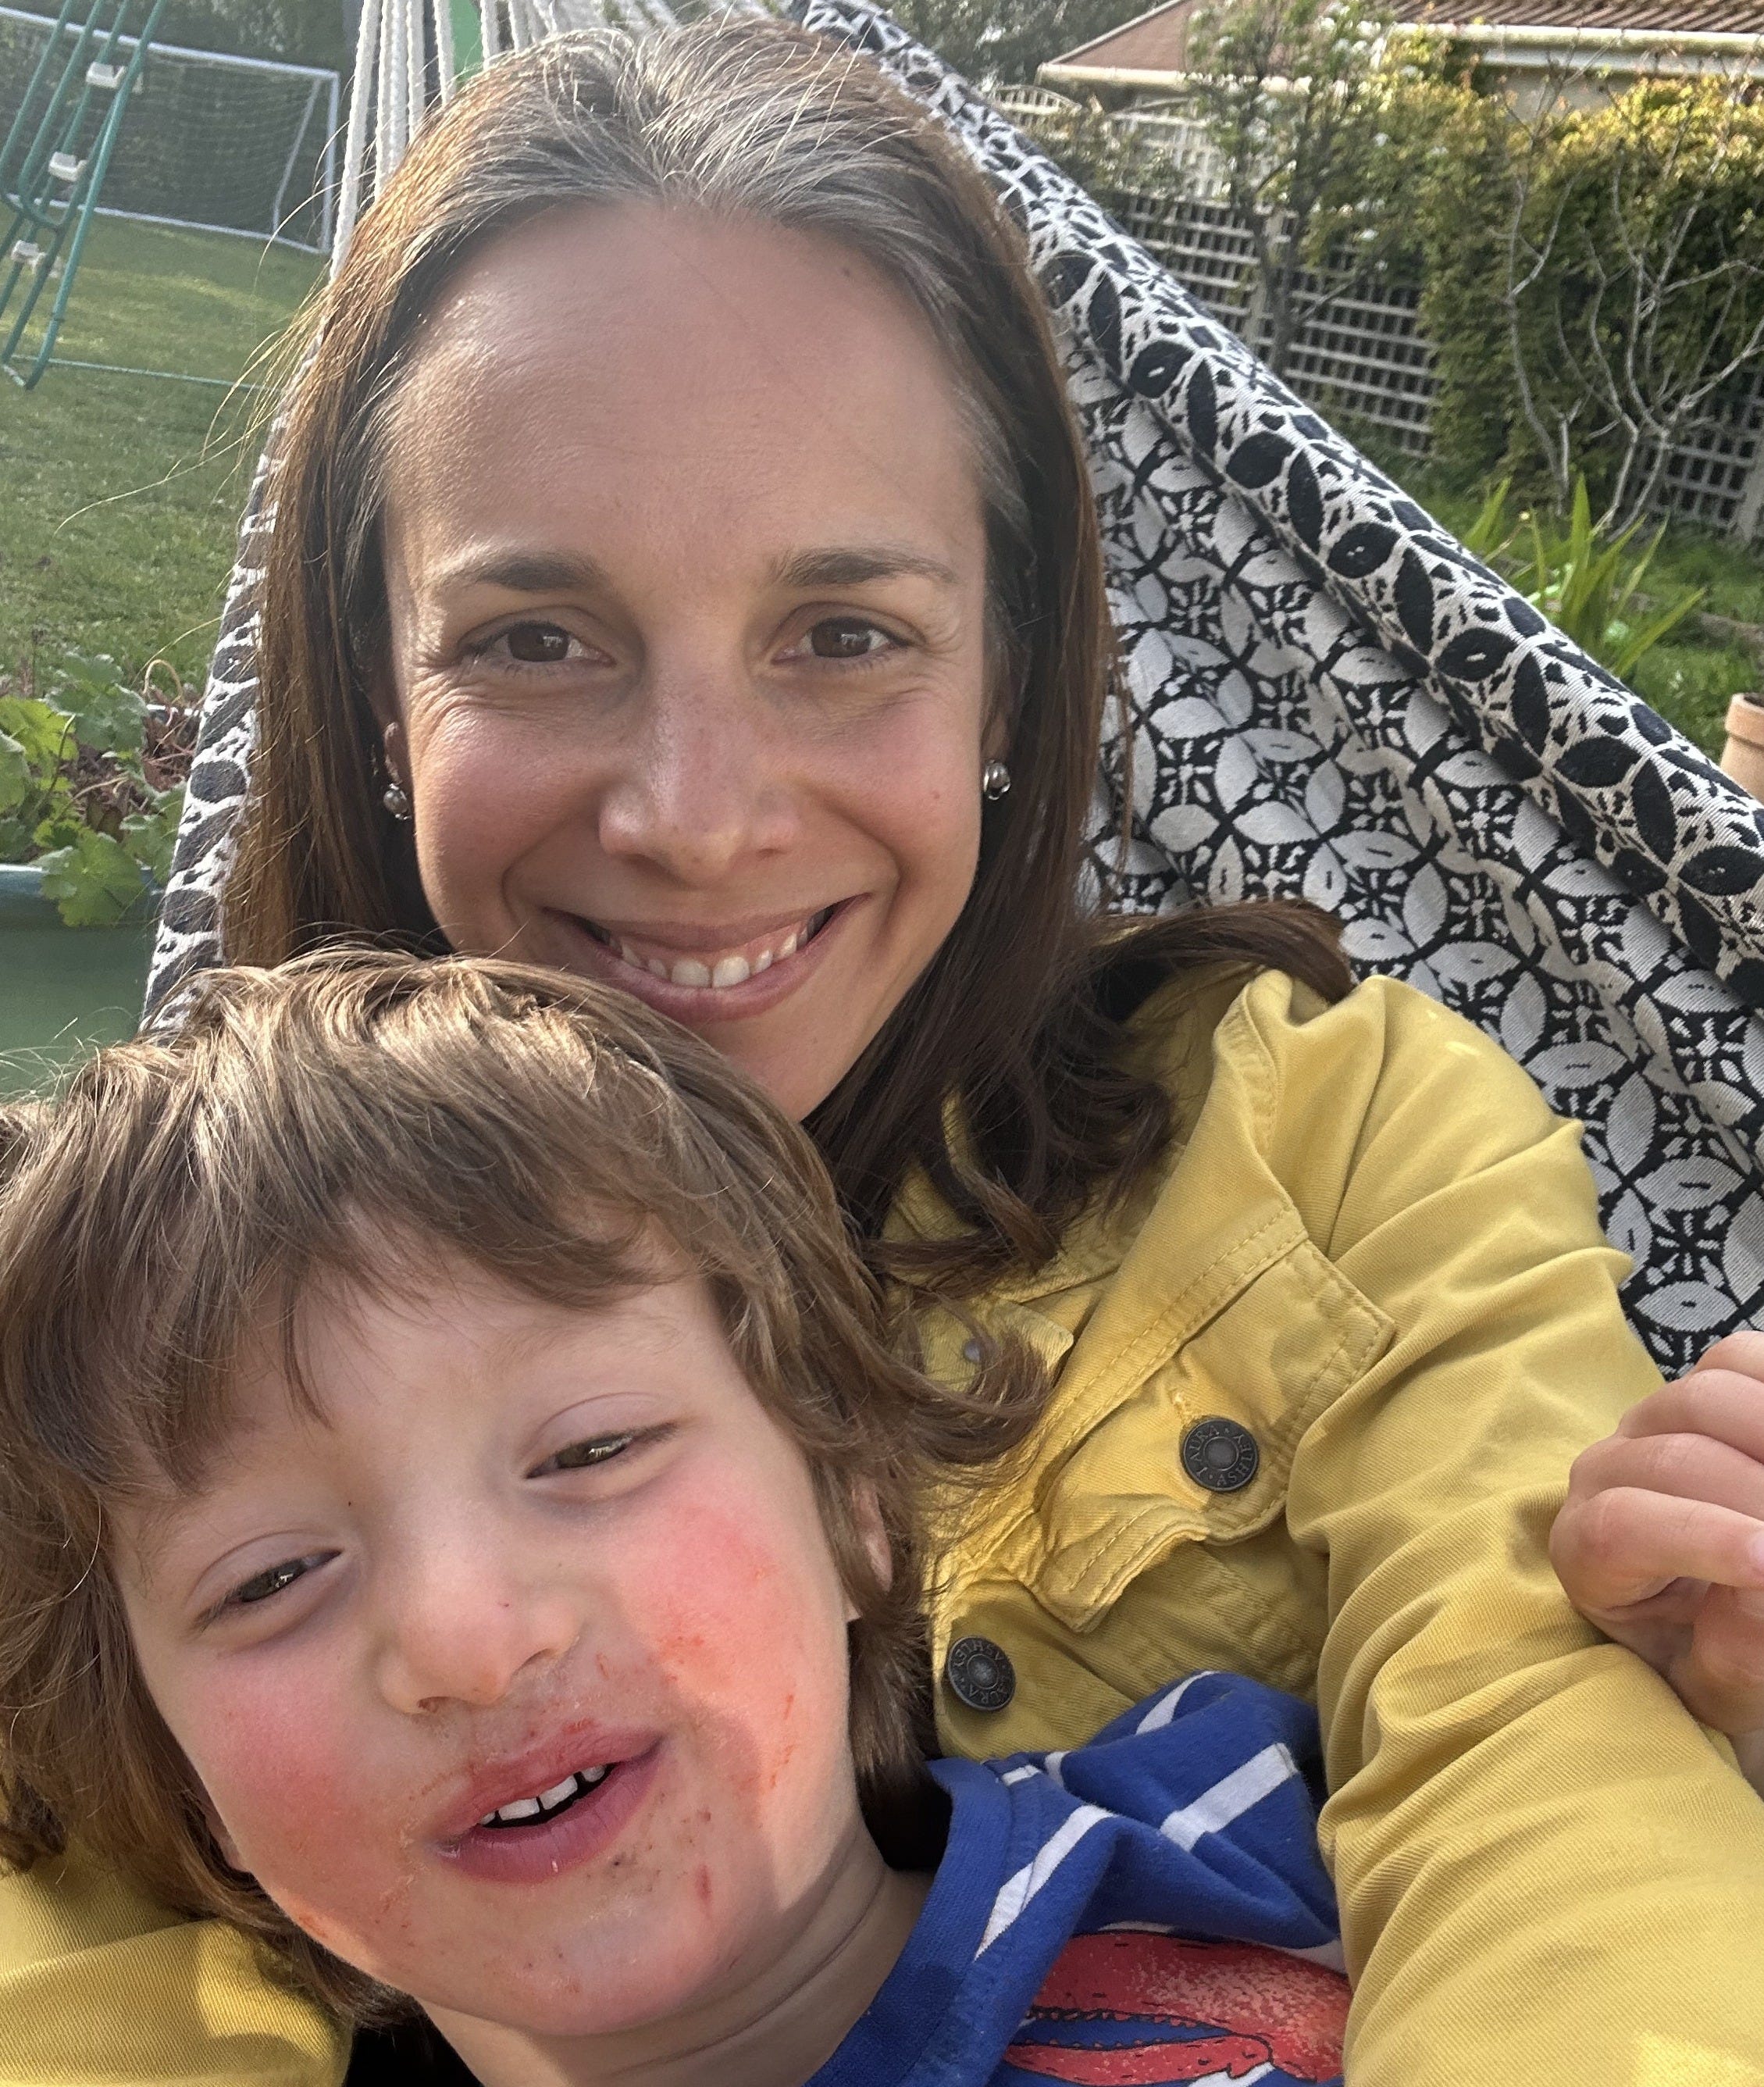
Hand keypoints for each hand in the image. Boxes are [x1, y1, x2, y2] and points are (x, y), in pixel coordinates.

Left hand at [1551, 1333, 1763, 1740]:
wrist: (1725, 1624)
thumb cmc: (1717, 1658)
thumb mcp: (1722, 1685)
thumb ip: (1736, 1648)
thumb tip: (1762, 1574)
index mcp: (1586, 1554)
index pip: (1622, 1529)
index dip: (1702, 1540)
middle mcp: (1603, 1474)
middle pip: (1675, 1458)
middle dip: (1757, 1494)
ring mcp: (1648, 1422)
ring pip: (1707, 1397)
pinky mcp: (1699, 1390)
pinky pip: (1740, 1359)